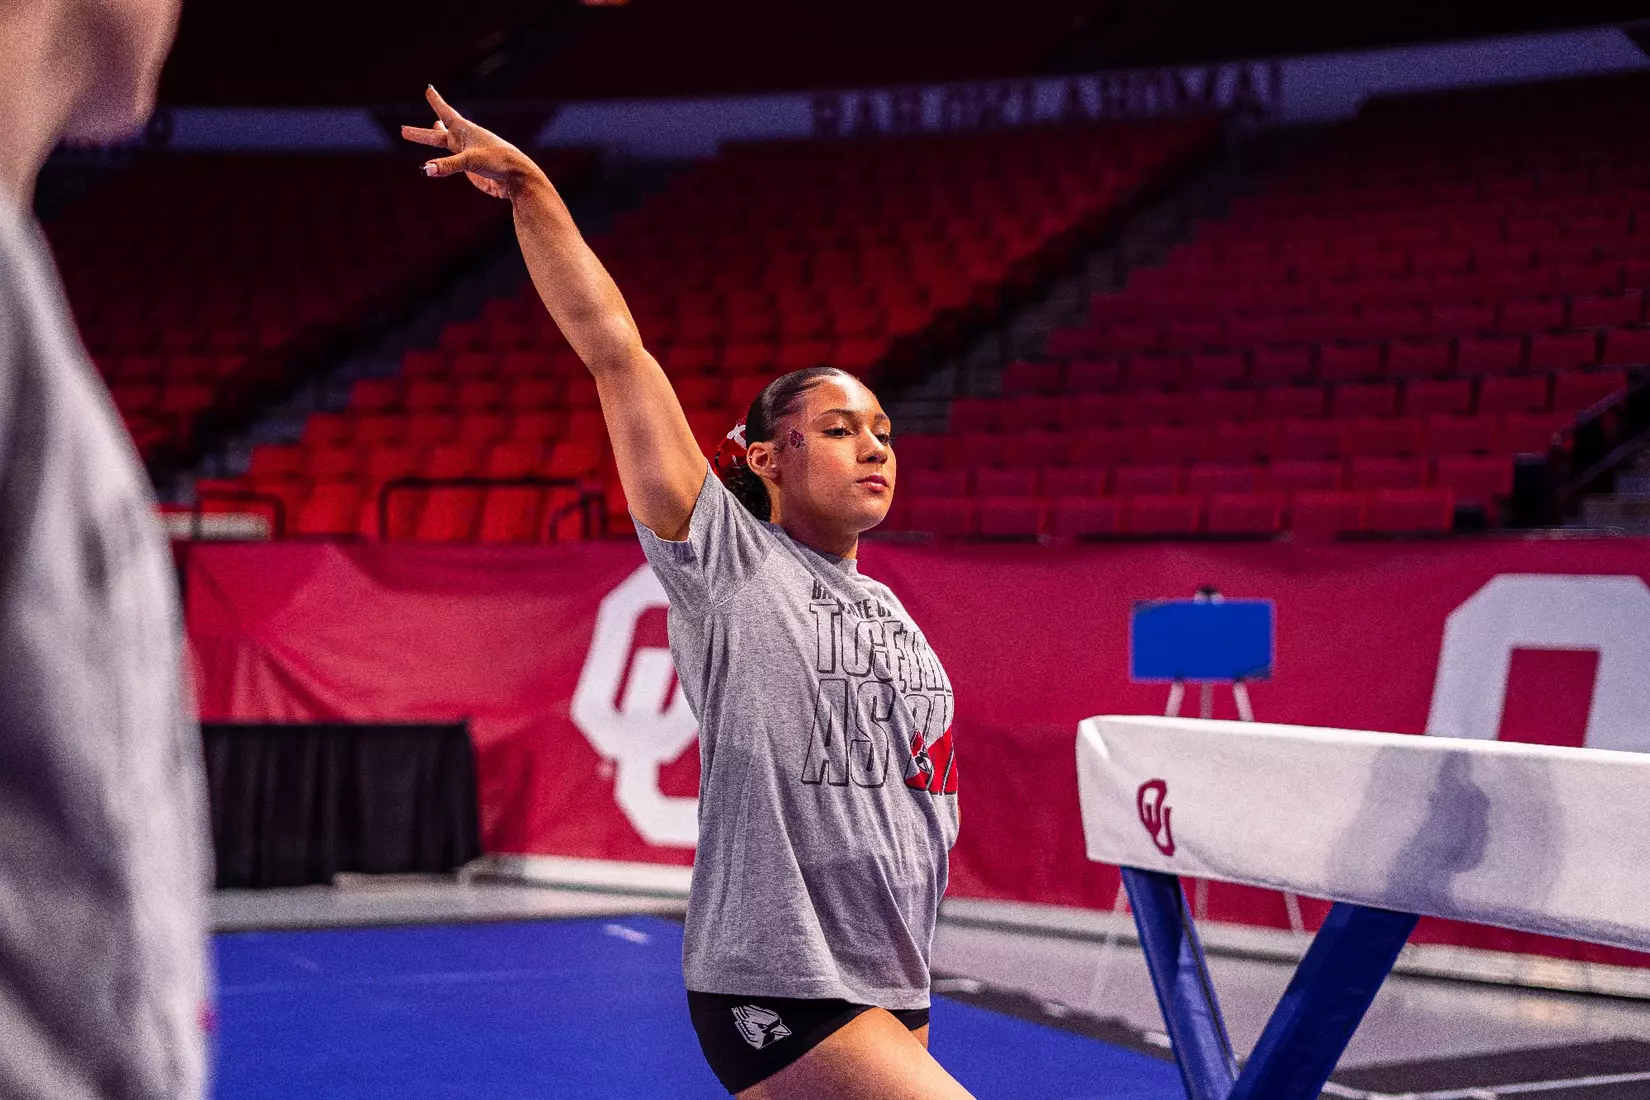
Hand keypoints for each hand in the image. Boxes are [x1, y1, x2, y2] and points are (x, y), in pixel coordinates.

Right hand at [401, 86, 539, 199]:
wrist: (517, 178)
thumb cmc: (498, 162)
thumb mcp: (470, 161)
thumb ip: (447, 165)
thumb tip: (425, 170)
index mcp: (466, 131)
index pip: (446, 113)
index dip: (436, 102)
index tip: (429, 89)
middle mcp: (465, 141)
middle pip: (438, 135)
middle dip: (421, 133)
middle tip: (402, 130)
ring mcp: (468, 155)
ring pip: (447, 145)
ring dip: (436, 138)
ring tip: (432, 129)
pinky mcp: (472, 170)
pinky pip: (453, 164)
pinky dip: (444, 162)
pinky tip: (443, 163)